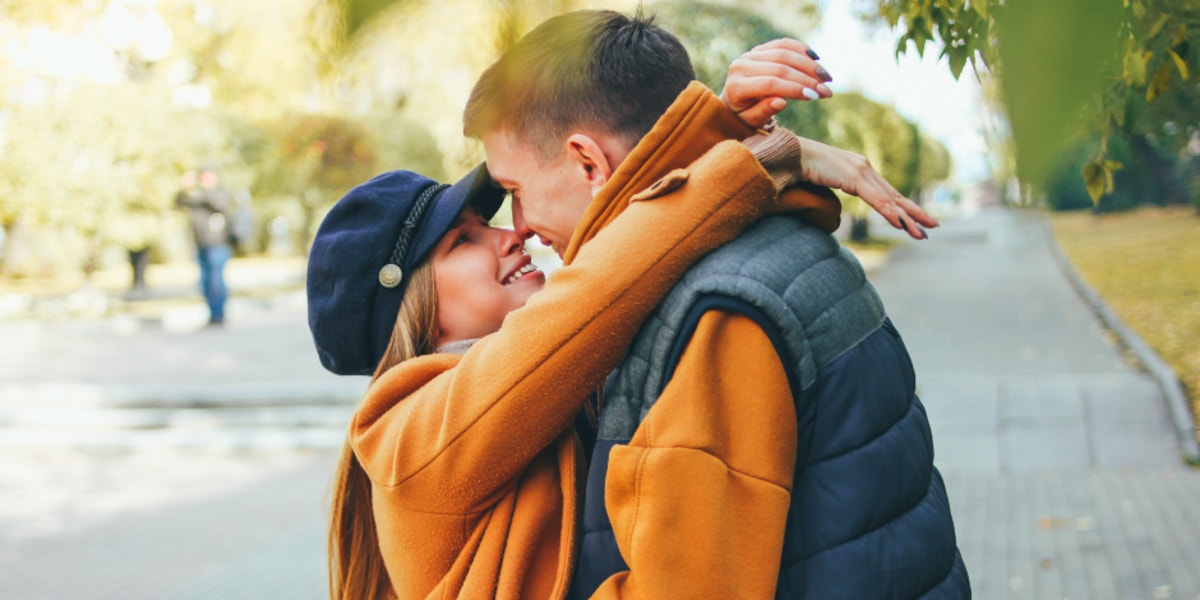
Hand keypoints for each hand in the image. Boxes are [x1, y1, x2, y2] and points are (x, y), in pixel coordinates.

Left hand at [720, 38, 833, 128]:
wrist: (734, 101)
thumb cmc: (745, 115)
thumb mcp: (752, 120)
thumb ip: (764, 111)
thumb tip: (781, 101)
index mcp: (736, 86)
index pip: (770, 84)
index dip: (794, 89)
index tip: (815, 96)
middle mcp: (740, 66)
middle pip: (780, 68)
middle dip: (807, 79)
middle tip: (826, 91)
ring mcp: (750, 54)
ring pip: (784, 53)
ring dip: (808, 65)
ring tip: (826, 78)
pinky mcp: (760, 48)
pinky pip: (783, 44)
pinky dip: (801, 49)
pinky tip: (817, 60)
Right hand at [796, 137, 938, 239]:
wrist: (789, 154)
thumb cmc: (800, 168)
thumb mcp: (823, 183)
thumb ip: (833, 192)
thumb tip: (831, 210)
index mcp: (859, 170)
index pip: (886, 192)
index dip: (903, 207)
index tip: (916, 220)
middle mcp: (864, 168)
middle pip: (894, 195)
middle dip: (914, 212)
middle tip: (933, 226)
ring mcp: (860, 171)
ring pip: (889, 199)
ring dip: (908, 218)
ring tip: (923, 232)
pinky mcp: (853, 176)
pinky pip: (876, 199)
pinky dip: (889, 212)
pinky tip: (901, 224)